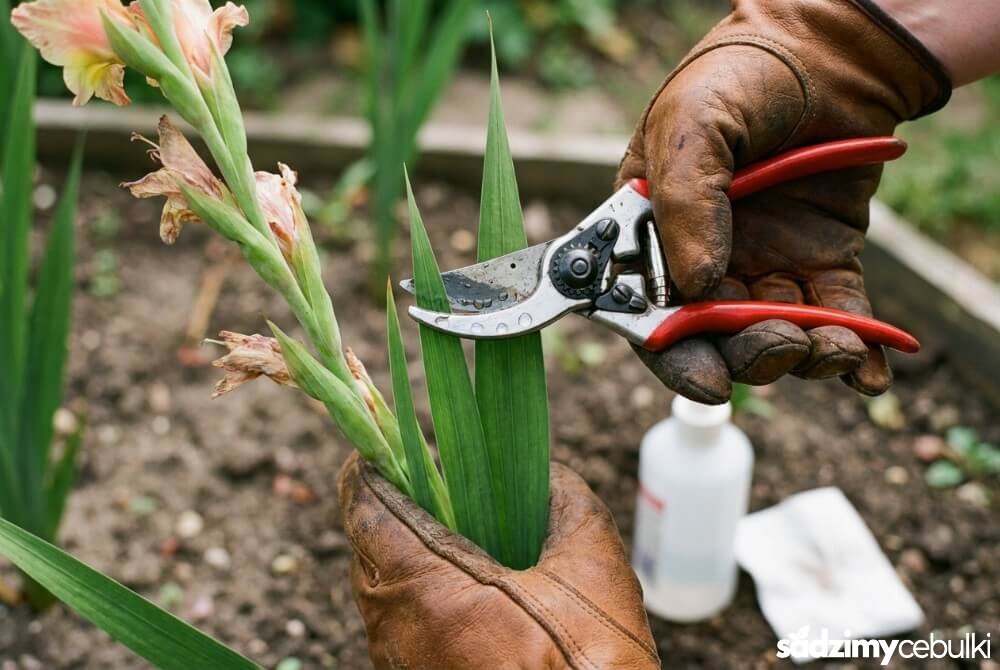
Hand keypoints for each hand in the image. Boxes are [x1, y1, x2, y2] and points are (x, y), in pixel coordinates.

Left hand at [337, 452, 659, 669]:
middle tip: (424, 480)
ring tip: (447, 528)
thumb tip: (547, 472)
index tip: (382, 445)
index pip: (368, 509)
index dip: (371, 468)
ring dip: (401, 553)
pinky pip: (398, 628)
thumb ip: (566, 503)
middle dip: (389, 508)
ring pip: (379, 592)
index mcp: (429, 590)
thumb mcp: (593, 571)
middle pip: (367, 549)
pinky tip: (463, 588)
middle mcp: (397, 633)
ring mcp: (401, 667)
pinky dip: (417, 595)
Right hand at [617, 0, 950, 403]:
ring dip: (802, 355)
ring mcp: (766, 264)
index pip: (651, 311)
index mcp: (654, 235)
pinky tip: (867, 371)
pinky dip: (854, 353)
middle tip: (777, 342)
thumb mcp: (692, 125)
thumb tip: (700, 284)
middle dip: (746, 354)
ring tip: (831, 346)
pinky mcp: (824, 262)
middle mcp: (706, 260)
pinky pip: (835, 317)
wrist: (828, 54)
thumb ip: (685, 203)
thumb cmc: (739, 78)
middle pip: (715, 337)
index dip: (673, 354)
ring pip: (776, 334)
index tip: (707, 379)